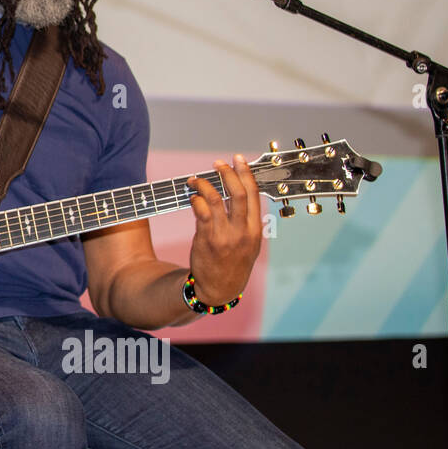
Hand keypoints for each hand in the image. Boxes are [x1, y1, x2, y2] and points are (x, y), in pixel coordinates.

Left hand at [186, 154, 262, 304]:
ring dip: (204, 185)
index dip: (246, 174)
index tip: (239, 159)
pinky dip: (196, 200)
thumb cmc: (233, 262)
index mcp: (256, 230)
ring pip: (217, 200)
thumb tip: (239, 191)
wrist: (219, 289)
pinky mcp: (207, 240)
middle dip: (228, 174)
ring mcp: (225, 236)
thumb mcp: (250, 243)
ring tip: (195, 179)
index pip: (254, 195)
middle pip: (238, 194)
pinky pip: (202, 213)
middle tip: (218, 163)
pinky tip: (192, 196)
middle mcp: (243, 232)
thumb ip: (247, 220)